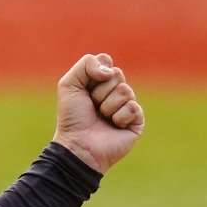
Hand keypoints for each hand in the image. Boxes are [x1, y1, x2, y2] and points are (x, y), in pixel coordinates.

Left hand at [52, 53, 143, 173]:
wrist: (78, 145)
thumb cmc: (72, 117)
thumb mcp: (69, 84)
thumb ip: (87, 64)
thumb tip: (110, 70)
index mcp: (100, 82)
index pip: (106, 61)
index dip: (95, 72)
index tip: (85, 87)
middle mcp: (115, 92)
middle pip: (117, 74)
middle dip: (100, 90)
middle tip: (93, 105)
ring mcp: (127, 106)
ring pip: (125, 90)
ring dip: (108, 105)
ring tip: (102, 118)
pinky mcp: (137, 121)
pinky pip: (133, 107)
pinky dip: (119, 117)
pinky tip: (114, 126)